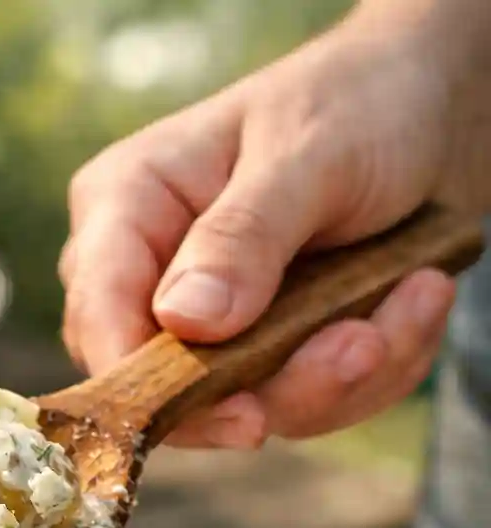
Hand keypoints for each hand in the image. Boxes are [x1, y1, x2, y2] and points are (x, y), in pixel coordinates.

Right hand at [61, 8, 459, 447]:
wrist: (433, 114)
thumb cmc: (355, 103)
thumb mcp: (305, 152)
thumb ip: (242, 235)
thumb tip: (183, 322)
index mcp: (126, 208)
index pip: (101, 319)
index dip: (151, 386)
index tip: (242, 416)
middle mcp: (152, 280)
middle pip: (171, 390)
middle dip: (283, 385)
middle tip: (368, 342)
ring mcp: (209, 331)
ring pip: (251, 410)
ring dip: (347, 376)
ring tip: (420, 294)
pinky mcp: (265, 361)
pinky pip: (308, 406)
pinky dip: (376, 370)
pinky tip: (417, 299)